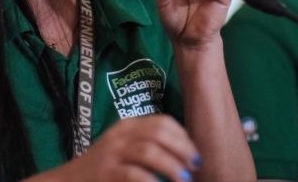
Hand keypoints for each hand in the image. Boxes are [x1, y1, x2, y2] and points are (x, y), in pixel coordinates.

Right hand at [46, 115, 199, 181]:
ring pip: (149, 151)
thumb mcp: (124, 149)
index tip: (194, 154)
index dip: (183, 137)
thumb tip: (187, 153)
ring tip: (183, 179)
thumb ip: (148, 145)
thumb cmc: (103, 169)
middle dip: (182, 150)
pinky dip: (152, 181)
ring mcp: (111, 153)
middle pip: (159, 133)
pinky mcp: (105, 173)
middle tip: (194, 166)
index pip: (162, 122)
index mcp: (127, 126)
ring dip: (171, 166)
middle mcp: (120, 135)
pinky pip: (134, 174)